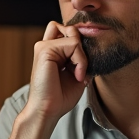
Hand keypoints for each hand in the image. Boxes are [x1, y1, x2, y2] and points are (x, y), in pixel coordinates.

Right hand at [1, 23, 89, 138]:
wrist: (48, 110)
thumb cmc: (61, 96)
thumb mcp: (78, 73)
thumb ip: (82, 58)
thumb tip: (94, 45)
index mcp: (52, 51)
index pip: (70, 33)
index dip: (82, 44)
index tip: (85, 66)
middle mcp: (46, 46)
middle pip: (71, 28)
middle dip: (82, 45)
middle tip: (82, 67)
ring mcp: (44, 46)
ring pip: (74, 35)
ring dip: (82, 55)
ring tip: (79, 73)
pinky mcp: (44, 49)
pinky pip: (73, 44)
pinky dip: (80, 60)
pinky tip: (76, 74)